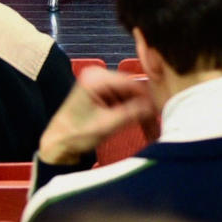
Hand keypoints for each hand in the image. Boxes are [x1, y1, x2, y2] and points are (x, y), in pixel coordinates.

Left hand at [37, 67, 156, 165]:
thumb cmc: (74, 135)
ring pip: (132, 96)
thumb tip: (154, 106)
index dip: (148, 97)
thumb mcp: (106, 125)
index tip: (162, 110)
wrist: (58, 145)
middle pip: (133, 89)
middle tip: (158, 124)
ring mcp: (101, 84)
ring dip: (141, 112)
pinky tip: (142, 124)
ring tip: (151, 129)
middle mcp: (99, 76)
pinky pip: (126, 100)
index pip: (132, 82)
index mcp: (96, 78)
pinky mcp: (103, 94)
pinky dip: (133, 113)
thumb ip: (131, 113)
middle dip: (145, 107)